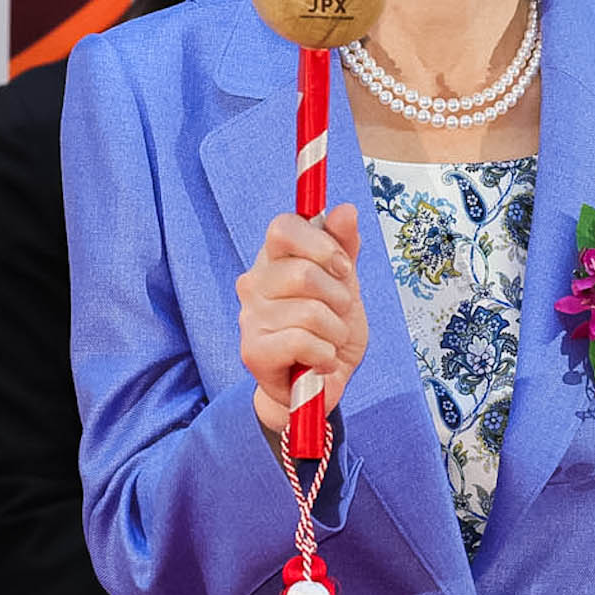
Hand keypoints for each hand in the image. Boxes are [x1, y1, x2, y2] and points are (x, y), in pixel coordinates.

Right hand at [239, 205, 368, 440]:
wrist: (321, 384)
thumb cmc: (329, 330)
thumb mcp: (345, 284)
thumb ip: (344, 247)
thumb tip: (345, 210)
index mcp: (273, 259)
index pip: (283, 227)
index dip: (321, 245)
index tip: (343, 268)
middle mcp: (254, 282)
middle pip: (304, 273)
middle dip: (338, 298)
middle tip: (339, 313)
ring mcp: (249, 317)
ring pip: (310, 313)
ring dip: (335, 332)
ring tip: (329, 342)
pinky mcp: (252, 351)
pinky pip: (302, 342)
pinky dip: (325, 355)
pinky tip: (319, 362)